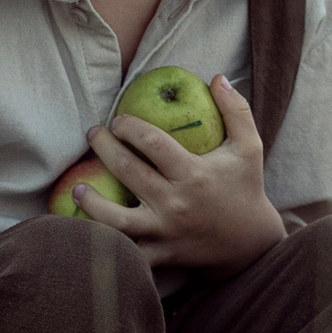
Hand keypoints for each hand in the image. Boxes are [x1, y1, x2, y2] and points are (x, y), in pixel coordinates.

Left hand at [71, 75, 286, 276]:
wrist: (251, 244)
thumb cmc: (246, 189)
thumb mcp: (249, 147)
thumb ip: (236, 110)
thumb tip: (218, 78)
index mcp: (193, 173)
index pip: (152, 142)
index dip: (129, 126)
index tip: (119, 120)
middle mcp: (176, 202)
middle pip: (127, 171)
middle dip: (104, 148)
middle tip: (94, 135)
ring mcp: (165, 231)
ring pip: (117, 220)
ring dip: (92, 203)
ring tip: (79, 187)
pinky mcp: (161, 254)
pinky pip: (126, 252)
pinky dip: (106, 245)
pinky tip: (89, 231)